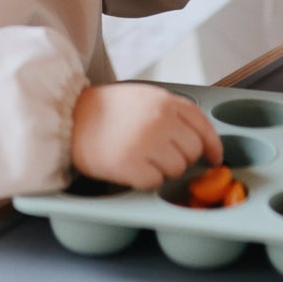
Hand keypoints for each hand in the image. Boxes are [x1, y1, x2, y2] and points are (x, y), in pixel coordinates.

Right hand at [70, 82, 223, 189]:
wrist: (68, 118)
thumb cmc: (105, 111)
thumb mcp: (143, 97)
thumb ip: (171, 113)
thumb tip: (200, 142)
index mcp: (165, 101)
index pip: (203, 126)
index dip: (213, 146)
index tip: (214, 158)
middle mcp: (159, 120)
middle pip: (192, 152)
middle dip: (180, 158)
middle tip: (157, 155)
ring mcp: (145, 142)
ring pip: (176, 170)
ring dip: (161, 170)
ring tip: (139, 158)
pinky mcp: (130, 165)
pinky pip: (155, 183)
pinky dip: (144, 180)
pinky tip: (129, 167)